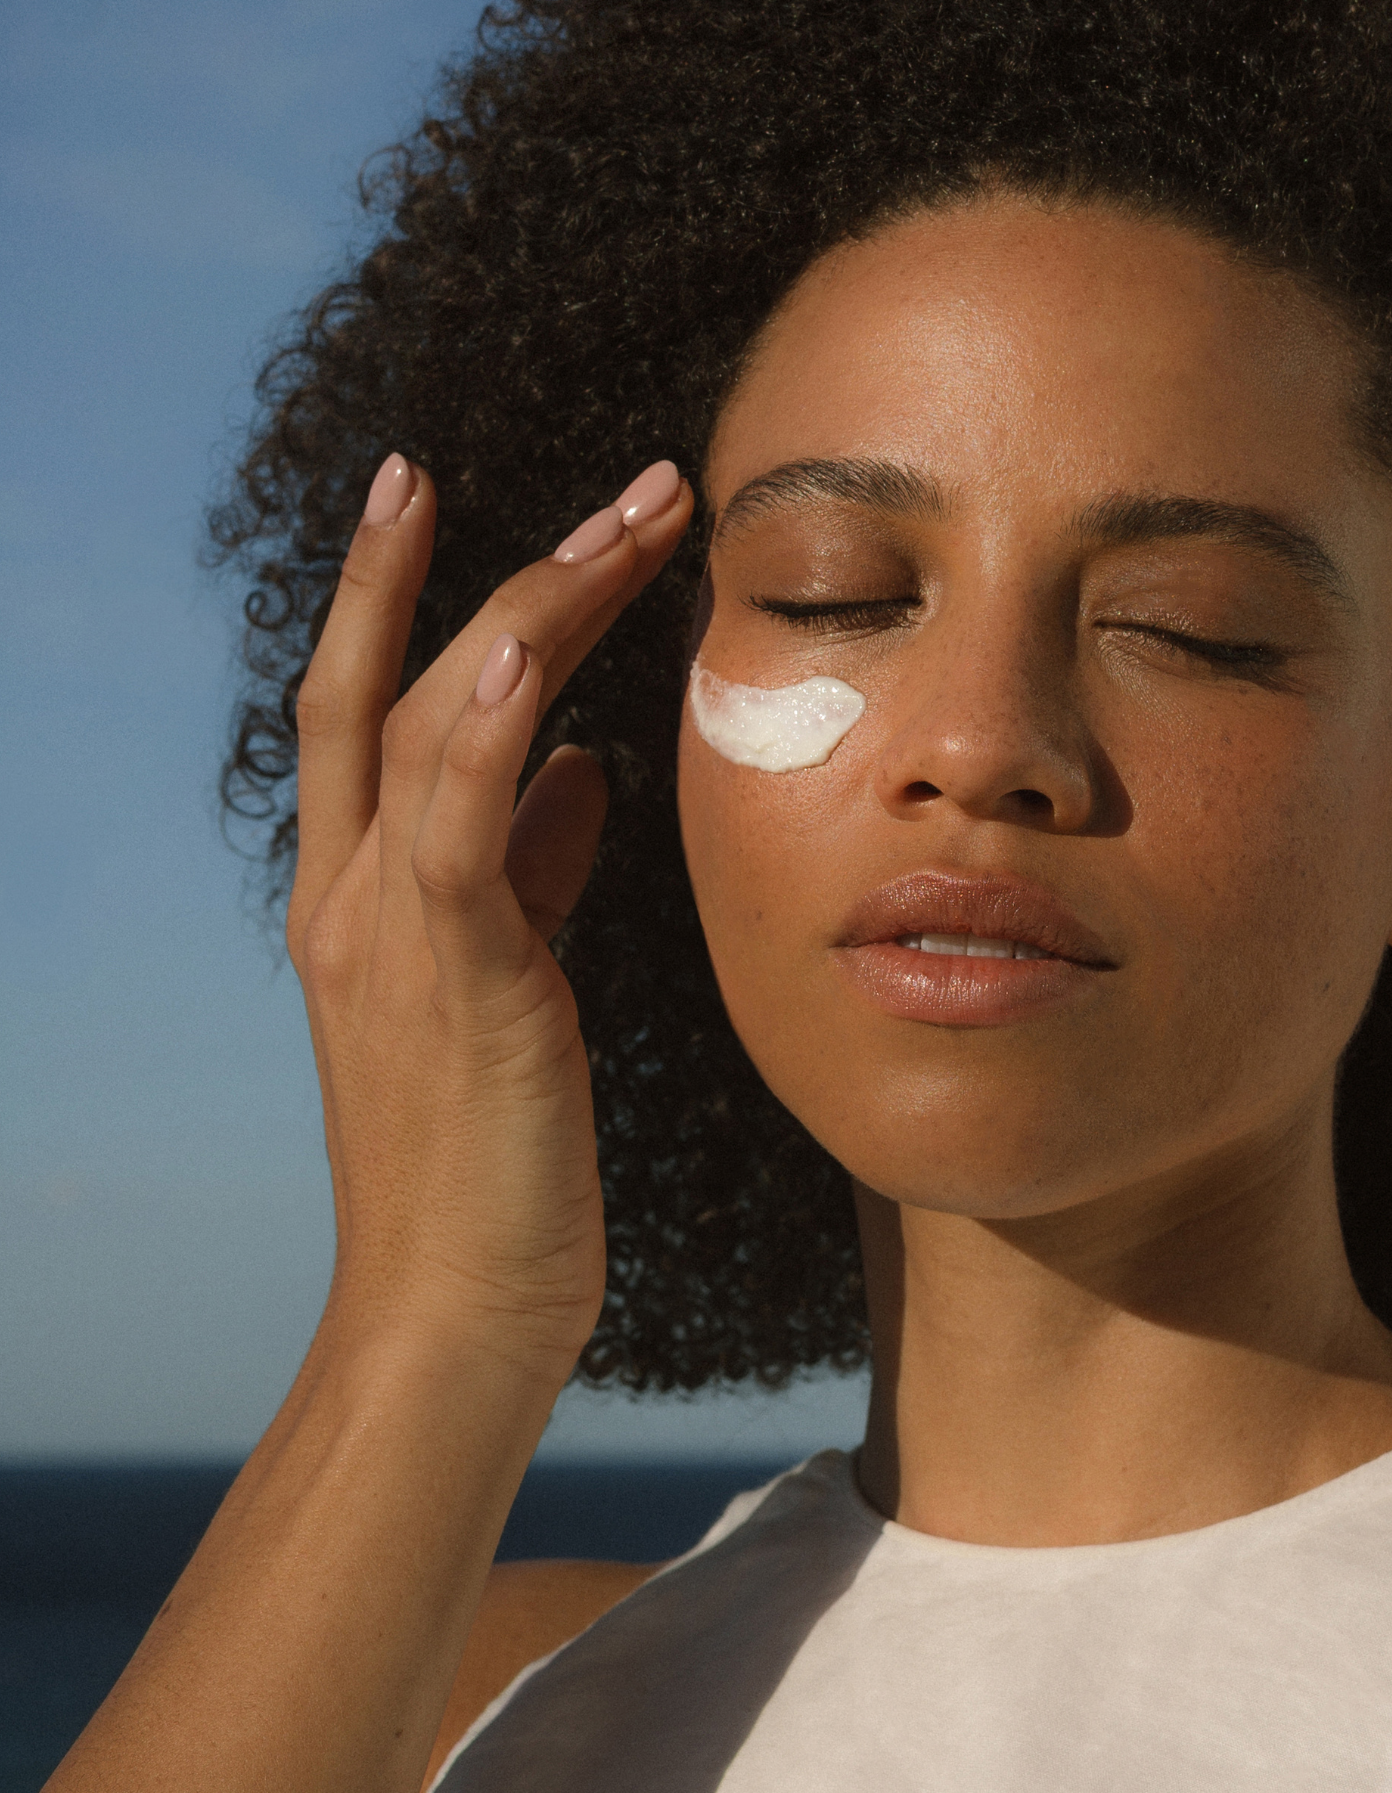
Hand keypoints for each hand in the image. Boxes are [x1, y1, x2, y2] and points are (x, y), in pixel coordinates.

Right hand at [287, 453, 691, 1375]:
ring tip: (636, 518)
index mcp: (368, 897)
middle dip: (495, 563)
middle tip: (622, 485)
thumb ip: (530, 870)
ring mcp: (386, 931)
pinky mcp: (452, 980)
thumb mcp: (513, 989)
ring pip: (435, 718)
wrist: (460, 1307)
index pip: (376, 704)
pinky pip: (452, 827)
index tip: (443, 492)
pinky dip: (480, 727)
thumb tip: (580, 769)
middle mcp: (354, 895)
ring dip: (537, 604)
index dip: (402, 590)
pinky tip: (528, 648)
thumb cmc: (496, 1157)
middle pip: (397, 679)